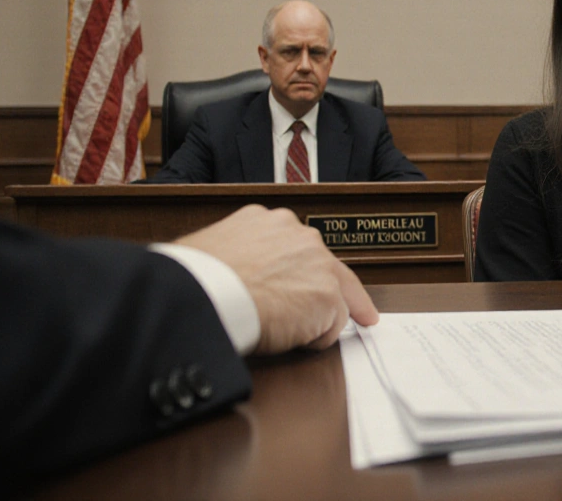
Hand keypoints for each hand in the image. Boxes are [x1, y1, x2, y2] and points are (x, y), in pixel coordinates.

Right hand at [177, 205, 378, 353]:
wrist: (203, 293)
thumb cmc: (197, 277)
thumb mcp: (215, 247)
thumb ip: (239, 253)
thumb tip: (232, 270)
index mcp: (271, 222)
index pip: (303, 248)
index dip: (314, 270)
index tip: (321, 280)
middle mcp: (301, 237)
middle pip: (332, 270)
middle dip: (339, 294)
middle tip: (363, 315)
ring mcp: (319, 265)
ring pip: (334, 300)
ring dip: (317, 320)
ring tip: (288, 332)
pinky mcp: (328, 296)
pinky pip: (330, 327)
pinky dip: (314, 339)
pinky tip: (289, 338)